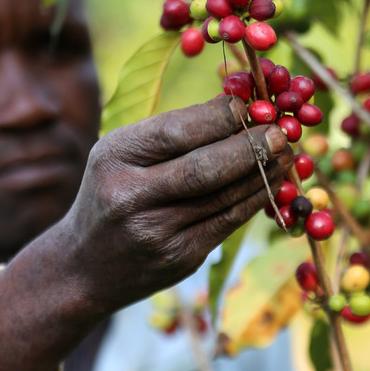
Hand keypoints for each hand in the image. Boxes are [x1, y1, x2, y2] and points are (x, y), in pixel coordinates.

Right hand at [0, 96, 291, 370]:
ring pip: (224, 196)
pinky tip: (274, 180)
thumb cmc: (113, 193)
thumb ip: (173, 132)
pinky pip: (230, 221)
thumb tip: (240, 103)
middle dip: (251, 146)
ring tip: (285, 152)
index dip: (222, 116)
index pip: (176, 131)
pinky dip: (257, 198)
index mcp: (113, 157)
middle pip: (205, 167)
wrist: (84, 268)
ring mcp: (156, 232)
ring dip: (263, 171)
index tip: (252, 104)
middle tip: (280, 131)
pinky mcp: (181, 258)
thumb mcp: (123, 154)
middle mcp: (130, 196)